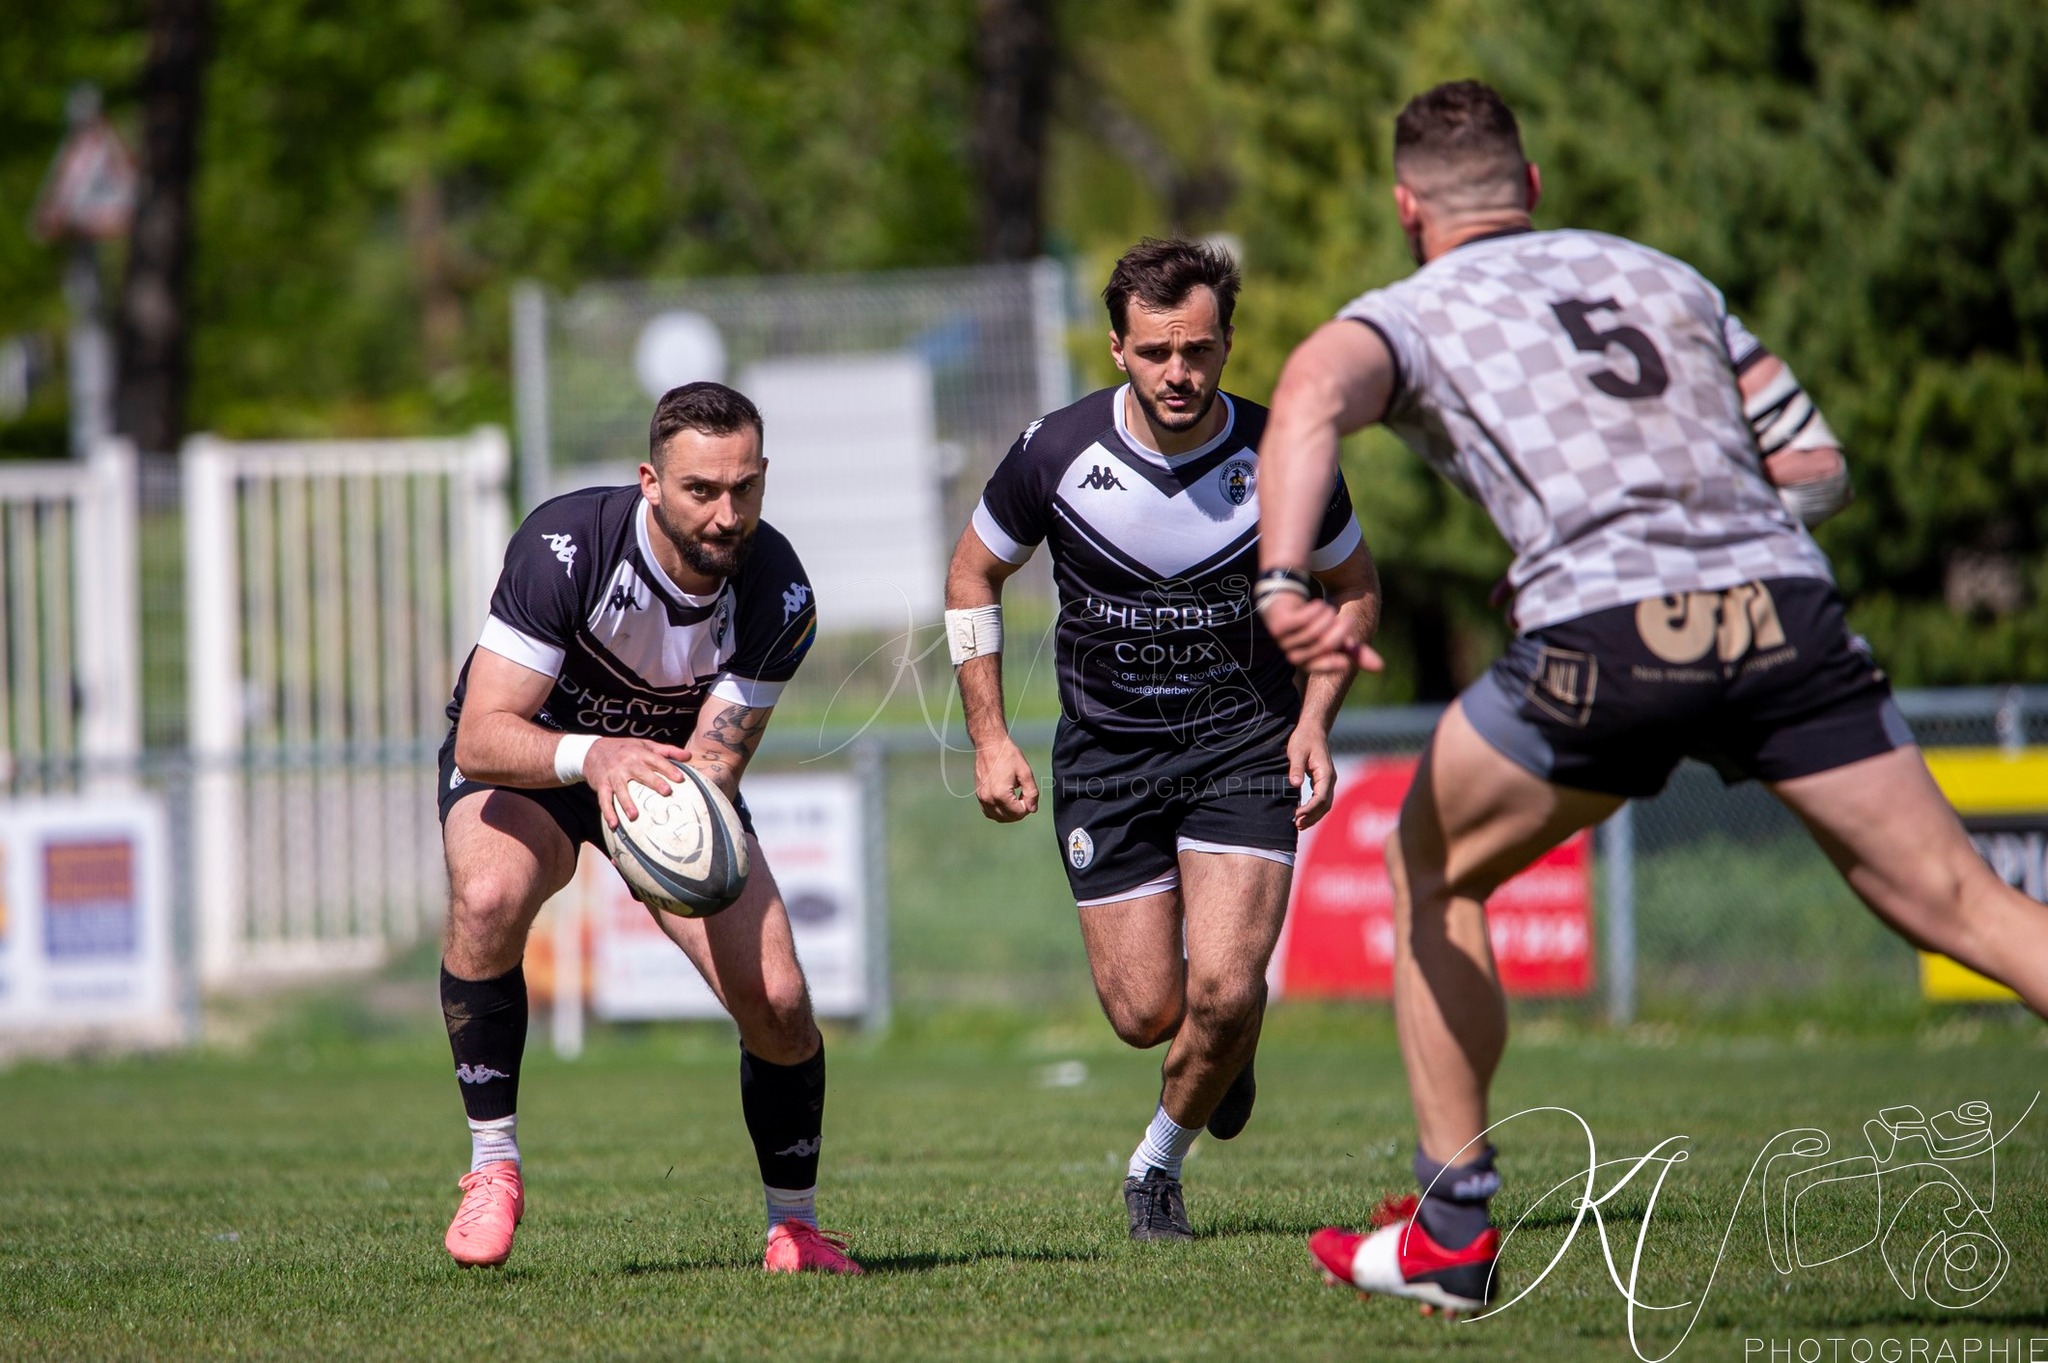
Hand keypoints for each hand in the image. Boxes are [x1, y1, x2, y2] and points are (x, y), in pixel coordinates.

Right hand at [583, 737, 694, 826]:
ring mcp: (613, 775)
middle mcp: (626, 763)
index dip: (668, 768)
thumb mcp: (645, 745)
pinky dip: (607, 812)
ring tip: (634, 816)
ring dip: (626, 803)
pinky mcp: (602, 785)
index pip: (656, 760)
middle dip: (654, 782)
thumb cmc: (625, 749)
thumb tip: (689, 756)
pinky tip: (614, 824)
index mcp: (639, 754)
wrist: (592, 750)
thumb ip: (668, 751)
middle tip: (666, 792)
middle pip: (641, 773)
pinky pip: (604, 799)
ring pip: (621, 789)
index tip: (680, 778)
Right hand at [974, 736, 1039, 822]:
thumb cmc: (1008, 755)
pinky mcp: (979, 795)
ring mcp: (982, 798)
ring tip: (1016, 800)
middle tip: (1024, 798)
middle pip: (1008, 818)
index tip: (1028, 794)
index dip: (1027, 807)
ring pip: (998, 817)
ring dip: (1009, 814)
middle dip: (1019, 812)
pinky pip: (989, 812)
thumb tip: (1032, 809)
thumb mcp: (1025, 772)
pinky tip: (1005, 802)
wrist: (990, 745)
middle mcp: (989, 799)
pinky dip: (999, 812)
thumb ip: (1031, 793)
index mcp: (1001, 794)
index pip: (1018, 813)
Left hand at [1260, 593, 1384, 675]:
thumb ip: (1355, 650)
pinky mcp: (1277, 624)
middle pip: (1320, 646)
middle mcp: (1294, 653)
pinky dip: (1313, 612)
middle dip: (1339, 632)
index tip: (1345, 661)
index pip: (1320, 667)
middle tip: (1349, 620)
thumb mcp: (1335, 636)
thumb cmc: (1313, 623)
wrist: (1286, 600)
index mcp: (1307, 661)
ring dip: (1326, 618)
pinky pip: (1299, 620)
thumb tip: (1380, 667)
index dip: (1332, 664)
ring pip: (1311, 633)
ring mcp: (1283, 640)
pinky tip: (1318, 605)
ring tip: (1329, 609)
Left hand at [1287, 723, 1336, 829]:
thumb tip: (1294, 784)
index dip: (1309, 809)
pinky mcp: (1322, 781)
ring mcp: (1327, 781)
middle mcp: (1330, 779)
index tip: (1297, 815)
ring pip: (1325, 804)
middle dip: (1312, 817)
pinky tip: (1302, 815)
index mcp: (1326, 773)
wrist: (1313, 729)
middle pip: (1325, 805)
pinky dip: (1313, 810)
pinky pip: (1321, 800)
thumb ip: (1296, 768)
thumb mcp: (1296, 751)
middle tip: (1296, 824)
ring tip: (1299, 825)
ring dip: (1313, 816)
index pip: (1320, 797)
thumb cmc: (1304, 738)